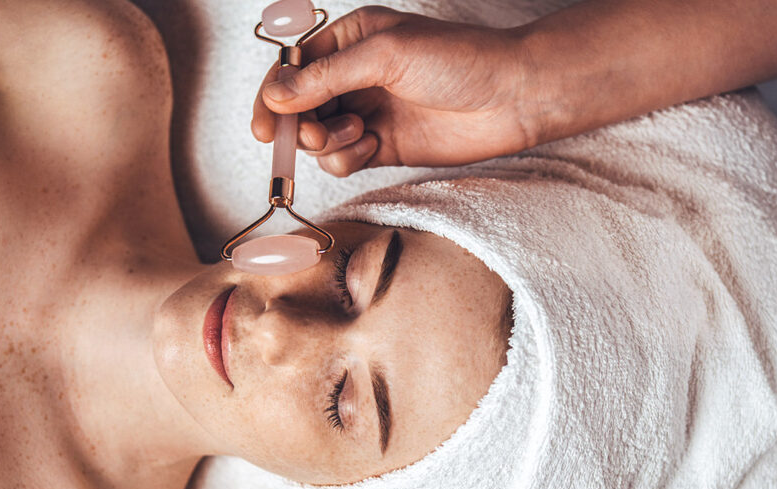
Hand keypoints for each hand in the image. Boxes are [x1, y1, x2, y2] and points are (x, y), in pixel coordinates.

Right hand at [250, 6, 538, 175]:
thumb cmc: (460, 60)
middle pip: (299, 107)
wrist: (511, 98)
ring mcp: (368, 112)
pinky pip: (342, 159)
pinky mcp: (383, 146)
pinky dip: (346, 158)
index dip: (273, 97)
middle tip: (313, 134)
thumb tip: (276, 95)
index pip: (292, 69)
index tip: (265, 127)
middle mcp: (354, 76)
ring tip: (359, 134)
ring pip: (317, 137)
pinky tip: (371, 147)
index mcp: (350, 40)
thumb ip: (325, 77)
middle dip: (299, 124)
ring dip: (326, 142)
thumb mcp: (384, 55)